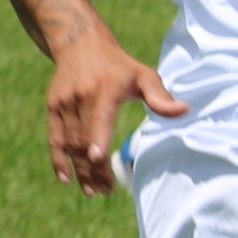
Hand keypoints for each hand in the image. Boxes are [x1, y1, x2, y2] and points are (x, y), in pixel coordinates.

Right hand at [44, 36, 185, 194]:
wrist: (79, 45)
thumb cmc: (120, 66)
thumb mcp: (144, 75)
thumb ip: (161, 96)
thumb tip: (185, 110)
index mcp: (104, 92)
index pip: (99, 118)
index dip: (98, 139)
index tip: (100, 158)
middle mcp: (80, 98)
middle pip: (85, 138)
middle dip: (94, 168)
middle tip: (106, 192)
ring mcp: (63, 104)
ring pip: (70, 142)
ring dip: (80, 169)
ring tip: (92, 192)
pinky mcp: (52, 108)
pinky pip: (55, 138)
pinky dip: (59, 159)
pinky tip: (66, 179)